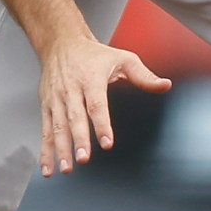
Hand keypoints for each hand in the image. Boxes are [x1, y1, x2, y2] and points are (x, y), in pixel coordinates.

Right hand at [38, 33, 171, 175]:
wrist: (61, 42)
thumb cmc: (94, 54)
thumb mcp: (123, 59)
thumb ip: (144, 76)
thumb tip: (165, 85)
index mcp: (91, 79)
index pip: (96, 104)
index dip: (101, 124)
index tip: (107, 142)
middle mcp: (71, 90)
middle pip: (74, 118)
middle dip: (78, 140)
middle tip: (83, 159)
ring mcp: (56, 99)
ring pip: (57, 126)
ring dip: (60, 149)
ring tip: (66, 168)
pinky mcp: (46, 105)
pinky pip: (45, 129)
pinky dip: (45, 149)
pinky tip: (48, 167)